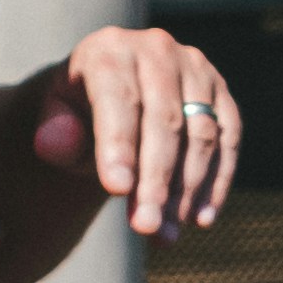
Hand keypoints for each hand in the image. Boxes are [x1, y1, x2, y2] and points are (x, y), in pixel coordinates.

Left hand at [30, 26, 239, 241]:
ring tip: (165, 233)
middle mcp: (157, 50)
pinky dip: (217, 182)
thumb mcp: (55, 119)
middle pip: (164, 121)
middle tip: (144, 227)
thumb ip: (54, 132)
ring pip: (201, 134)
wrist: (110, 92)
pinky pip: (228, 139)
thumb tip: (59, 143)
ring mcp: (195, 68)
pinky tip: (200, 219)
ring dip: (186, 190)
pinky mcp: (221, 92)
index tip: (116, 191)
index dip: (119, 146)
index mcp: (108, 50)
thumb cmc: (78, 112)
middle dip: (155, 180)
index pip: (117, 99)